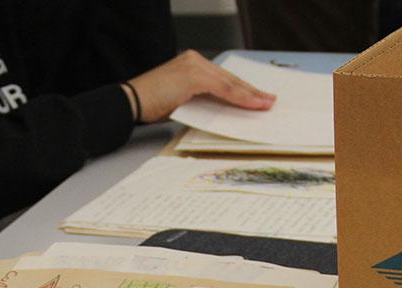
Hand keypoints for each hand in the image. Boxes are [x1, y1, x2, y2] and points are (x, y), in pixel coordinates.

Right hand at [126, 49, 274, 122]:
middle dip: (251, 91)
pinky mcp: (194, 76)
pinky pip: (223, 88)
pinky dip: (239, 97)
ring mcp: (195, 66)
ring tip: (266, 104)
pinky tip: (251, 104)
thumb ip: (201, 102)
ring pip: (229, 83)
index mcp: (192, 65)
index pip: (223, 79)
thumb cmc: (150, 104)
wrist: (131, 102)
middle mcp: (195, 60)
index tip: (257, 98)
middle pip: (230, 79)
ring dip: (250, 95)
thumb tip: (221, 112)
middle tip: (269, 101)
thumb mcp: (182, 102)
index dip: (242, 90)